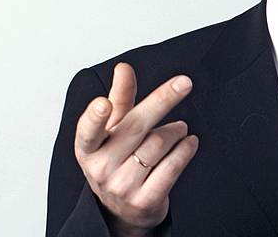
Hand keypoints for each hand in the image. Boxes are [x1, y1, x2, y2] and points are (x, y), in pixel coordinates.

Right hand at [74, 63, 198, 236]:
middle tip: (185, 83)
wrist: (123, 209)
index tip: (102, 103)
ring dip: (177, 130)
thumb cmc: (117, 158)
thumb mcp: (113, 130)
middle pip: (136, 127)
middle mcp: (101, 168)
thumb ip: (119, 98)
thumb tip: (123, 68)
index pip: (88, 131)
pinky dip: (186, 149)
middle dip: (163, 100)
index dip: (94, 117)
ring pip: (159, 143)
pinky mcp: (145, 200)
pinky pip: (172, 166)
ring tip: (180, 129)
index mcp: (88, 148)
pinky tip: (190, 142)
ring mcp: (122, 187)